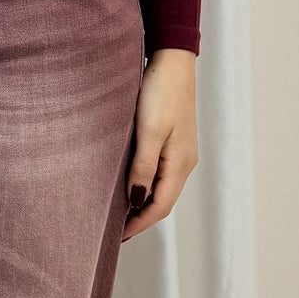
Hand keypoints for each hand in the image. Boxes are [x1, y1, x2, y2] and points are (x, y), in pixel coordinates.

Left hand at [122, 48, 198, 241]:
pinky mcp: (172, 140)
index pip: (160, 206)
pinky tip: (129, 185)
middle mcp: (184, 162)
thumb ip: (143, 167)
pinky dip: (144, 185)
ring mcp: (180, 152)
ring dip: (141, 203)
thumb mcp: (149, 131)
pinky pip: (159, 173)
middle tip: (114, 231)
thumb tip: (136, 199)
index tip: (116, 237)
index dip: (139, 224)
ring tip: (118, 214)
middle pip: (162, 201)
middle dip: (141, 219)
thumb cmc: (160, 91)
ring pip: (161, 188)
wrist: (171, 60)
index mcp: (181, 164)